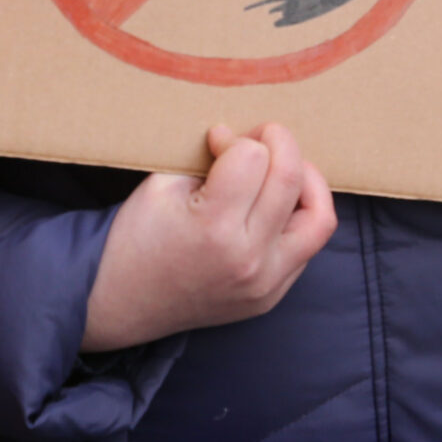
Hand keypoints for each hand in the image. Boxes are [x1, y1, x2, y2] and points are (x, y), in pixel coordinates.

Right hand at [81, 123, 336, 353]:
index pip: (253, 156)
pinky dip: (298, 217)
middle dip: (278, 143)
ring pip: (319, 218)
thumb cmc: (137, 239)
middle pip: (292, 178)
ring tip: (280, 171)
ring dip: (306, 182)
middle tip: (256, 140)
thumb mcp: (162, 185)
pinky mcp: (271, 296)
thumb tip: (247, 138)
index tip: (217, 144)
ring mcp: (265, 284)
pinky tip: (273, 206)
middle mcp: (248, 259)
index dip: (236, 139)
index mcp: (213, 228)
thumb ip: (210, 157)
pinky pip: (307, 247)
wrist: (122, 303)